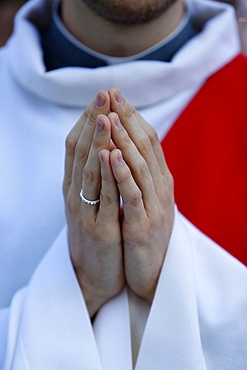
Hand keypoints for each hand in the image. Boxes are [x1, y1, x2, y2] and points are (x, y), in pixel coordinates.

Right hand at [63, 91, 123, 317]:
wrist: (93, 276)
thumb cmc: (97, 234)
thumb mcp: (91, 202)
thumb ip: (93, 177)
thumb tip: (102, 146)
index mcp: (74, 187)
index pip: (77, 146)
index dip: (87, 120)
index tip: (102, 96)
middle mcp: (74, 195)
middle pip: (81, 152)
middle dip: (92, 122)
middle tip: (103, 93)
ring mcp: (85, 212)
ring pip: (89, 171)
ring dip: (97, 142)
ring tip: (104, 115)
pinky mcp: (99, 230)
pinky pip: (104, 198)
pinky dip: (106, 175)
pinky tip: (110, 155)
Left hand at [107, 87, 174, 302]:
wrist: (151, 271)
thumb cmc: (144, 232)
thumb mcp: (145, 199)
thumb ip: (141, 174)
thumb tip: (127, 147)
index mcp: (160, 180)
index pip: (148, 140)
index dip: (133, 115)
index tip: (115, 94)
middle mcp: (161, 187)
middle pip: (145, 146)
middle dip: (127, 118)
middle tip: (112, 93)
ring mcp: (154, 205)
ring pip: (140, 165)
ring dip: (124, 139)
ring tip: (110, 116)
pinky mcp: (144, 225)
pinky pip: (132, 194)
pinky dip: (121, 173)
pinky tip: (110, 155)